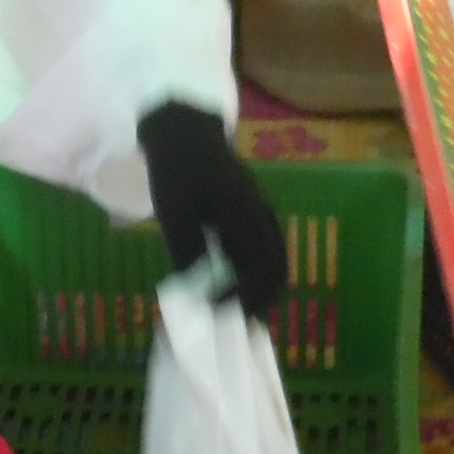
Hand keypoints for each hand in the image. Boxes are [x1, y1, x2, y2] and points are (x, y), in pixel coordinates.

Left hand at [138, 103, 288, 318]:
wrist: (183, 132)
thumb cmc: (177, 172)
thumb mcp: (174, 214)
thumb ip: (188, 252)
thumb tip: (198, 291)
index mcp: (247, 216)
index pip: (262, 267)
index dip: (247, 295)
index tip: (223, 312)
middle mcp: (262, 215)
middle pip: (278, 265)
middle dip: (264, 296)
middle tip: (241, 321)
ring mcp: (260, 210)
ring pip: (274, 255)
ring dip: (263, 284)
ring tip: (242, 307)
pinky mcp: (252, 209)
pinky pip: (265, 245)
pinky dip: (257, 268)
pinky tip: (236, 280)